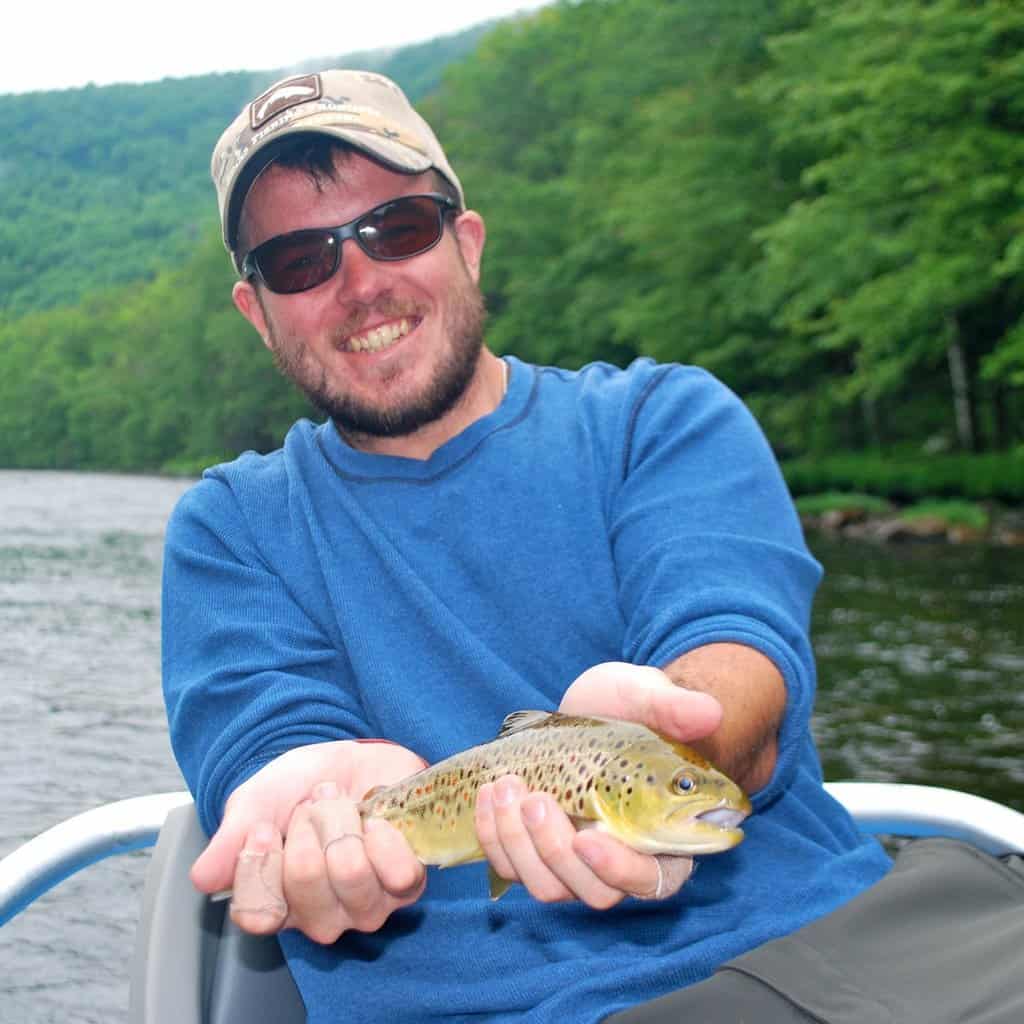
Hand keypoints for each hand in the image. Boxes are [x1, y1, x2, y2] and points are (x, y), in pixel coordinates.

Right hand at [190, 740, 427, 939]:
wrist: (351, 760)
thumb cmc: (299, 788)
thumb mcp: (255, 804)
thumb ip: (230, 840)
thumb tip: (203, 879)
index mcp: (275, 903)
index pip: (258, 914)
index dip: (261, 864)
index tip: (264, 827)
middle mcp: (320, 915)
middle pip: (308, 885)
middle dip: (308, 825)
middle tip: (311, 806)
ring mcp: (365, 904)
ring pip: (351, 873)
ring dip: (344, 822)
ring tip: (344, 806)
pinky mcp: (404, 884)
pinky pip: (399, 876)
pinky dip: (386, 837)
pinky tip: (375, 822)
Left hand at [474, 662, 720, 906]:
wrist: (589, 708)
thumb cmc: (629, 706)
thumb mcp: (647, 694)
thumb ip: (676, 706)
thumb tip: (709, 712)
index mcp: (666, 837)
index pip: (655, 880)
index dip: (621, 869)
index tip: (589, 837)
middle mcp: (622, 861)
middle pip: (594, 891)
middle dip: (556, 849)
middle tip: (535, 799)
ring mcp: (576, 862)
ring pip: (548, 886)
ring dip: (518, 843)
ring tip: (506, 787)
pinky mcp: (537, 852)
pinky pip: (512, 867)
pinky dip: (495, 835)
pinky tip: (490, 791)